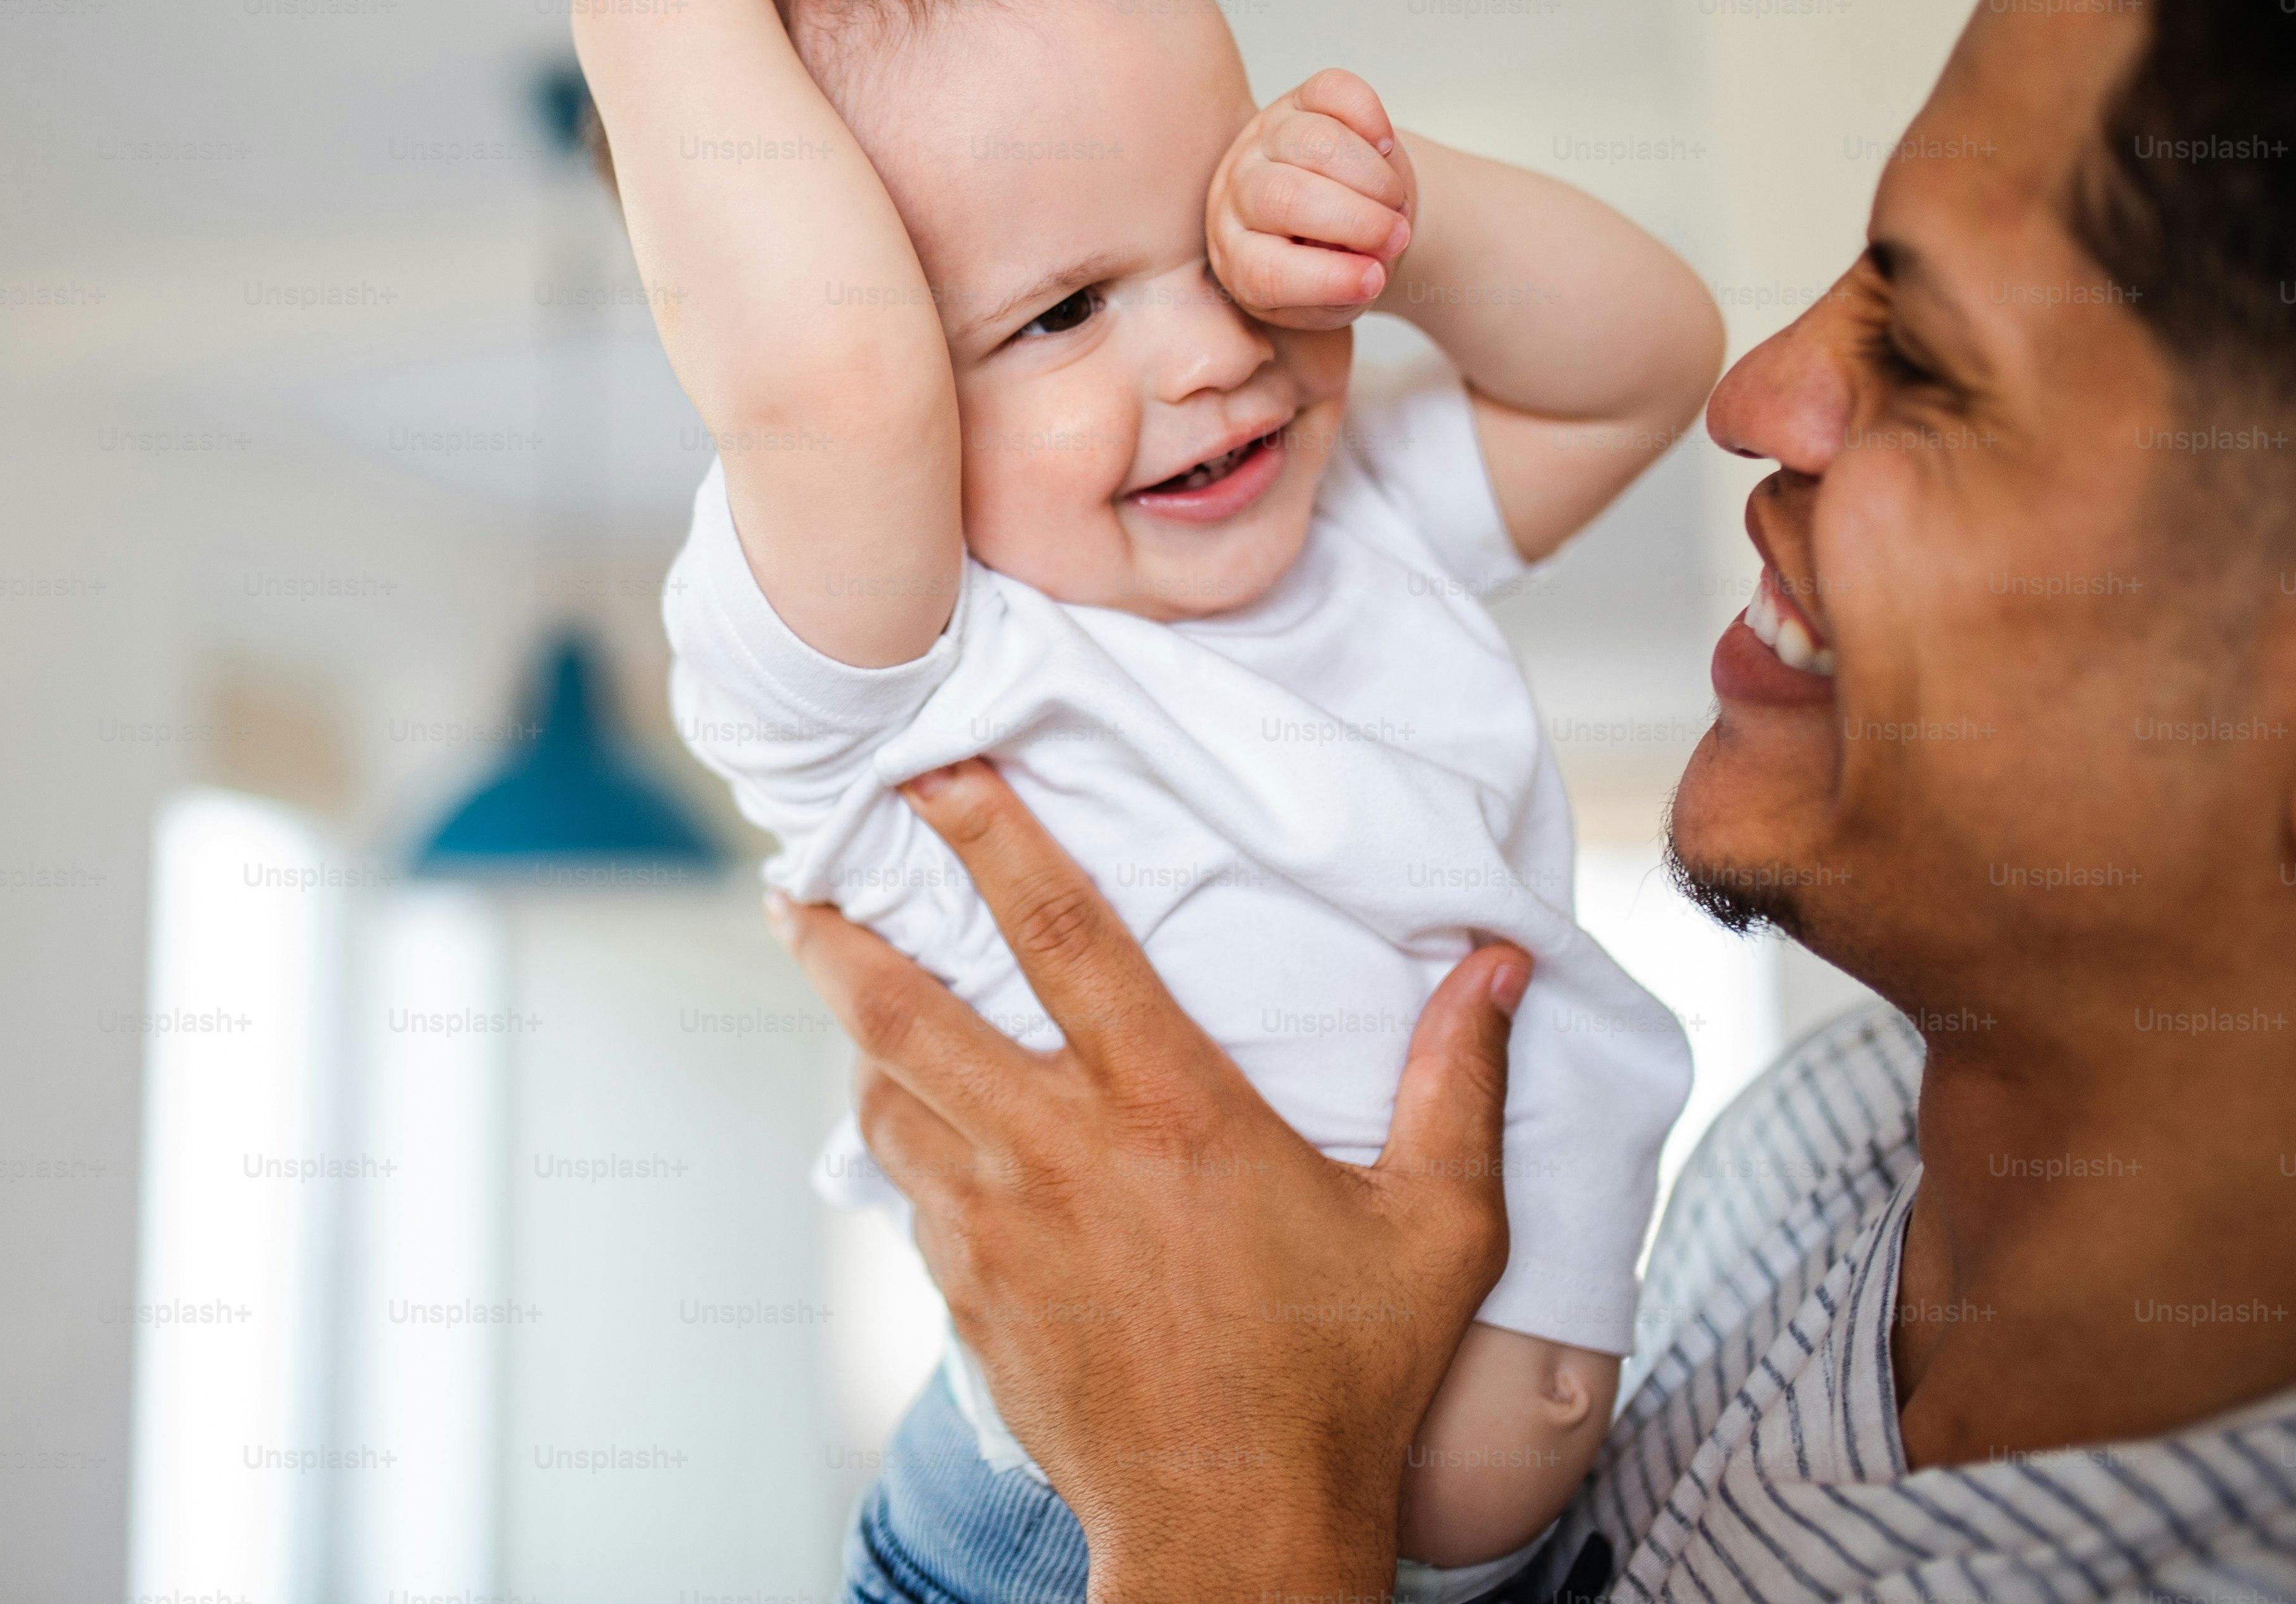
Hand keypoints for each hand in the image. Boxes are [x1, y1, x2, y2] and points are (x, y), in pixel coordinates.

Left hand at [768, 758, 1527, 1600]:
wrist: (1234, 1536)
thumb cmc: (1340, 1381)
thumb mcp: (1436, 1231)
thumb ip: (1458, 1085)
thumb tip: (1497, 964)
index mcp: (1169, 1111)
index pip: (1061, 932)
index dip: (990, 835)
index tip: (933, 768)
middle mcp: (1059, 1153)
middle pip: (906, 1011)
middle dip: (839, 933)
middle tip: (799, 874)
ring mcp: (997, 1229)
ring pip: (890, 1099)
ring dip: (860, 1035)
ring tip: (839, 981)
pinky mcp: (966, 1298)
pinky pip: (912, 1190)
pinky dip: (902, 1137)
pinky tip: (910, 1121)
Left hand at [1207, 69, 1421, 329]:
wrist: (1341, 219)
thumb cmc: (1333, 266)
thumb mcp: (1331, 301)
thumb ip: (1340, 295)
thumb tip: (1370, 270)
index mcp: (1237, 256)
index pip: (1263, 270)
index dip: (1324, 278)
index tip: (1375, 281)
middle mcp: (1238, 194)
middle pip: (1285, 196)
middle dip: (1355, 219)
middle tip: (1397, 237)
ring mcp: (1264, 139)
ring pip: (1314, 140)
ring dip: (1371, 175)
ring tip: (1396, 203)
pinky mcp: (1298, 101)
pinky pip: (1331, 91)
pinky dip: (1369, 116)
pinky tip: (1385, 148)